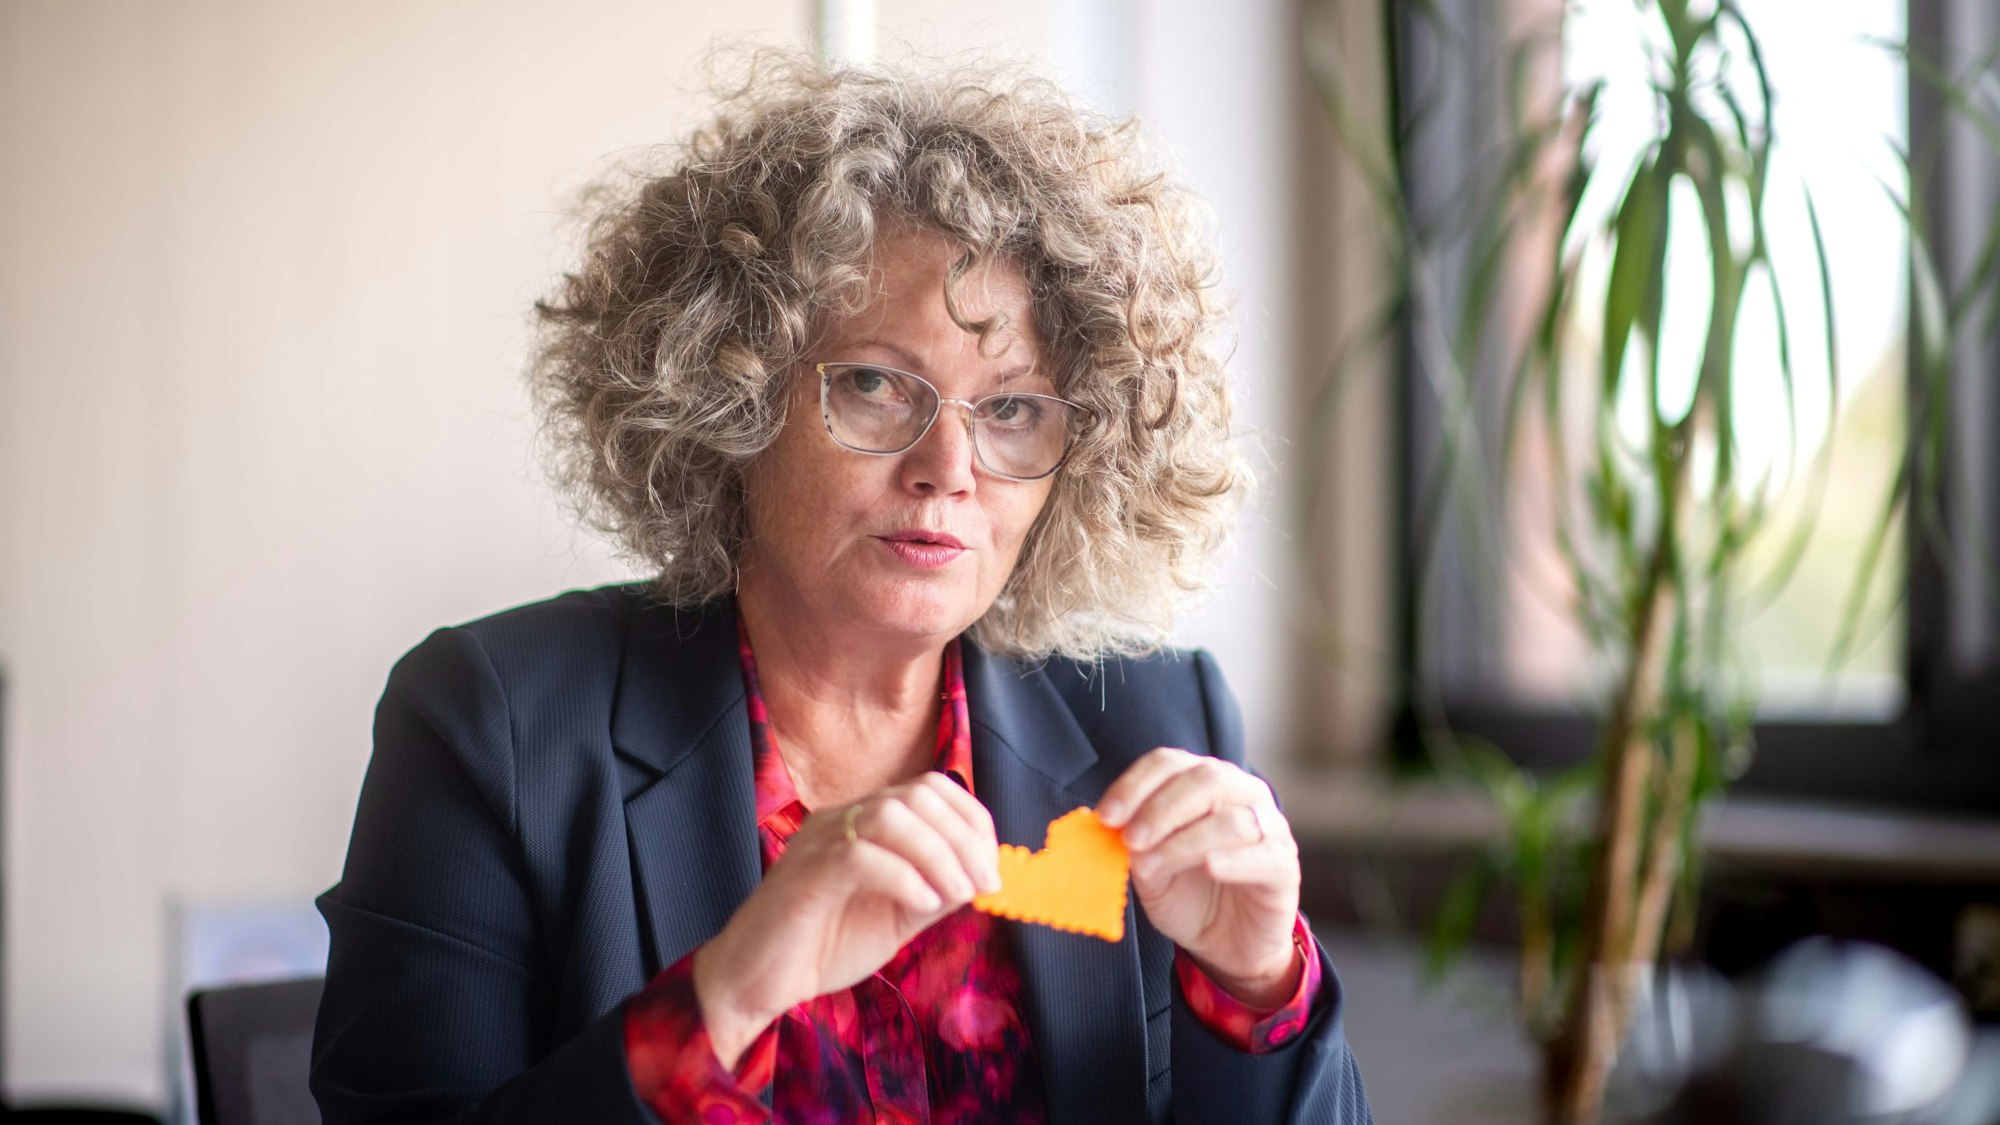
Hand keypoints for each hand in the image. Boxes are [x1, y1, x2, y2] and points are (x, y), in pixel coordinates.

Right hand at [691, 772, 1000, 1067]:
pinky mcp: (805, 875)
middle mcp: (842, 819)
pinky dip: (903, 877)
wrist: (757, 981)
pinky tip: (921, 904)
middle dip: (963, 837)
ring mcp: (820, 842)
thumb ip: (935, 892)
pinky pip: (860, 856)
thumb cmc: (824, 946)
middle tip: (983, 884)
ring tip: (957, 895)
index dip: (972, 821)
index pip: (930, 789)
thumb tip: (981, 876)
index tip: (992, 868)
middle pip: (916, 795)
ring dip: (938, 853)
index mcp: (864, 821)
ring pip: (891, 816)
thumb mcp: (897, 917)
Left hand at [1097, 748, 1301, 1008]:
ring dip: (1184, 841)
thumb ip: (1135, 845)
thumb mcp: (1150, 869)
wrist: (1225, 946)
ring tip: (1152, 866)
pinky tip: (1209, 867)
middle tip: (1131, 839)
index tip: (1106, 816)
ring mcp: (1269, 828)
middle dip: (1161, 808)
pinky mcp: (1284, 867)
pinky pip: (1263, 855)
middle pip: (1205, 778)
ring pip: (1232, 819)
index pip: (1170, 763)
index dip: (1135, 784)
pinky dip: (1233, 859)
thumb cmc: (1189, 897)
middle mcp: (1241, 794)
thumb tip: (1112, 827)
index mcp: (1204, 784)